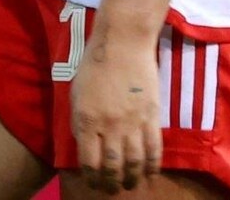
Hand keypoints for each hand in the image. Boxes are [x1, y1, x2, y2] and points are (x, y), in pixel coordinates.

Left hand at [69, 37, 162, 192]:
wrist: (122, 45)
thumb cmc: (93, 67)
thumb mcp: (76, 94)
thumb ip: (80, 121)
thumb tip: (84, 146)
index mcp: (86, 119)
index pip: (89, 160)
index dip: (92, 177)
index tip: (94, 183)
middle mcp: (108, 125)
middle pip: (112, 166)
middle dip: (111, 183)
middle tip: (112, 190)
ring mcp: (132, 122)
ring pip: (134, 162)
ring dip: (132, 178)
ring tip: (130, 185)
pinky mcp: (151, 117)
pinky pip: (154, 149)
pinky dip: (153, 166)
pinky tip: (150, 174)